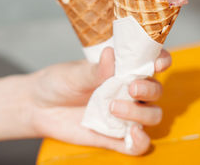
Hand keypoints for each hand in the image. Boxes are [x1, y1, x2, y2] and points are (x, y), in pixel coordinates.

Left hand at [28, 48, 170, 154]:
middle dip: (149, 89)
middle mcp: (129, 92)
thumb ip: (95, 69)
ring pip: (152, 116)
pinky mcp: (116, 137)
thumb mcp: (74, 74)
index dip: (161, 61)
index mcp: (123, 70)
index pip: (151, 63)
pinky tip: (131, 135)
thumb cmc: (59, 83)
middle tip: (130, 88)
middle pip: (156, 91)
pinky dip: (140, 142)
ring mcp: (125, 115)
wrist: (39, 107)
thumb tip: (111, 54)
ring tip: (114, 108)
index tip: (157, 63)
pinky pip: (138, 144)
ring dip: (141, 114)